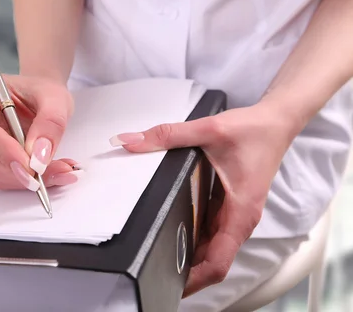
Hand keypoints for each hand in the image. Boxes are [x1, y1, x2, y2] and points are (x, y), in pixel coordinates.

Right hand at [0, 72, 80, 190]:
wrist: (40, 99)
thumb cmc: (40, 91)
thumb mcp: (55, 97)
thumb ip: (50, 122)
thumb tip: (39, 156)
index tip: (28, 162)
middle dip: (15, 171)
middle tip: (49, 172)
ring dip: (24, 179)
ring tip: (60, 170)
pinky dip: (26, 180)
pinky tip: (50, 172)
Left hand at [109, 103, 296, 296]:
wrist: (276, 121)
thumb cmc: (253, 130)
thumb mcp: (208, 129)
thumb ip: (168, 135)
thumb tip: (131, 142)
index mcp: (241, 211)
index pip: (219, 261)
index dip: (195, 279)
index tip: (171, 285)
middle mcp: (240, 218)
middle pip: (212, 259)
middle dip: (186, 270)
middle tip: (152, 269)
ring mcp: (236, 214)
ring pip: (211, 247)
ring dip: (189, 255)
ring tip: (158, 255)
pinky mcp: (231, 206)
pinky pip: (211, 231)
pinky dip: (194, 236)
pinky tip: (173, 230)